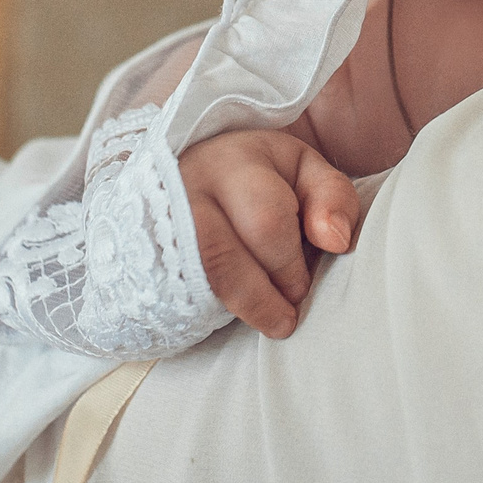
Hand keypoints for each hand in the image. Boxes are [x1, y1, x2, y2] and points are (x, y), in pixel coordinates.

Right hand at [178, 129, 361, 338]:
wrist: (194, 173)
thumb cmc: (263, 178)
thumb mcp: (304, 173)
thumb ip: (333, 197)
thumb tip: (336, 241)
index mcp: (234, 160)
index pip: (265, 221)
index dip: (289, 264)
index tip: (304, 285)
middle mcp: (187, 188)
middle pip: (223, 256)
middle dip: (264, 293)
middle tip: (289, 306)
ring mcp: (158, 220)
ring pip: (196, 277)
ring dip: (242, 307)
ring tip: (274, 322)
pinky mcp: (146, 253)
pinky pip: (174, 293)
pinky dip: (211, 308)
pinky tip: (235, 315)